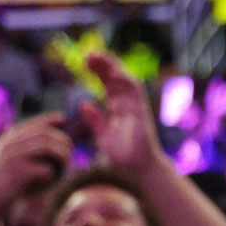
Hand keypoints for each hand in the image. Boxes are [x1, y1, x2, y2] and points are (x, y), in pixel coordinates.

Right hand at [0, 114, 72, 215]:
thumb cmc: (4, 187)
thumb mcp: (12, 163)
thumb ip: (27, 150)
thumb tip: (56, 142)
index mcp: (8, 140)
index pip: (34, 123)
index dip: (50, 119)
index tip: (63, 117)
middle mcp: (9, 143)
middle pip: (46, 134)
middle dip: (63, 145)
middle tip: (69, 160)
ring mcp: (12, 155)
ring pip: (49, 148)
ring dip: (61, 160)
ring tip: (62, 173)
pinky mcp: (17, 171)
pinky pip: (46, 169)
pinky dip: (52, 179)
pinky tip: (45, 187)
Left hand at [82, 50, 162, 175]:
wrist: (137, 171)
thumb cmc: (123, 158)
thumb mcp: (103, 136)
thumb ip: (95, 120)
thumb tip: (84, 104)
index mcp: (120, 110)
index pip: (110, 86)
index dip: (100, 72)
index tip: (86, 62)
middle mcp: (129, 106)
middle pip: (117, 80)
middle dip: (104, 65)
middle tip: (88, 54)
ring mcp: (136, 108)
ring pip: (126, 80)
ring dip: (113, 67)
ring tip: (96, 56)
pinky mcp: (141, 112)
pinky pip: (135, 91)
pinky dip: (125, 78)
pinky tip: (112, 70)